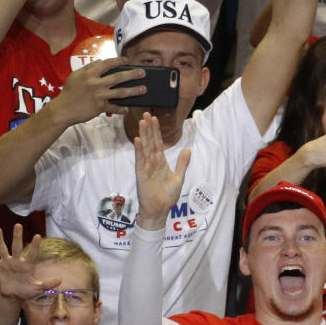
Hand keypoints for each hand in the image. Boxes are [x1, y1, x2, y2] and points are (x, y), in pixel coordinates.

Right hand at [0, 225, 59, 300]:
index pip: (32, 253)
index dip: (35, 246)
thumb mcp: (38, 288)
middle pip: (16, 246)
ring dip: (0, 240)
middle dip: (17, 236)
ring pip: (2, 249)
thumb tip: (60, 281)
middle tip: (18, 225)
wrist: (14, 295)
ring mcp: (6, 262)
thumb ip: (47, 284)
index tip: (38, 236)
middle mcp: (17, 260)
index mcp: (28, 265)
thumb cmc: (27, 290)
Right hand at [51, 57, 145, 125]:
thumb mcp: (76, 76)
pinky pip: (115, 108)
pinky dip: (122, 109)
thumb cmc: (69, 92)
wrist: (63, 109)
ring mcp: (99, 96)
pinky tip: (127, 109)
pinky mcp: (100, 107)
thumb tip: (101, 61)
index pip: (107, 64)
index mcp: (89, 74)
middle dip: (132, 74)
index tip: (127, 60)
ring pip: (120, 92)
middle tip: (143, 73)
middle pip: (118, 77)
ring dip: (134, 91)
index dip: (118, 61)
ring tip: (143, 89)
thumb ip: (89, 68)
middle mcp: (95, 84)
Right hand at [134, 113, 190, 228]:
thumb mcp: (178, 177)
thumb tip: (187, 149)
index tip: (154, 118)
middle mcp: (152, 162)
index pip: (158, 143)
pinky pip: (140, 160)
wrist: (159, 210)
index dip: (156, 131)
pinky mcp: (141, 174)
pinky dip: (139, 150)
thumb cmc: (167, 196)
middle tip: (146, 113)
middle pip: (150, 142)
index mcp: (160, 162)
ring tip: (141, 122)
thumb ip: (182, 163)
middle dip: (148, 128)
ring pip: (144, 148)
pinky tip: (138, 140)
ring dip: (143, 134)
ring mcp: (146, 167)